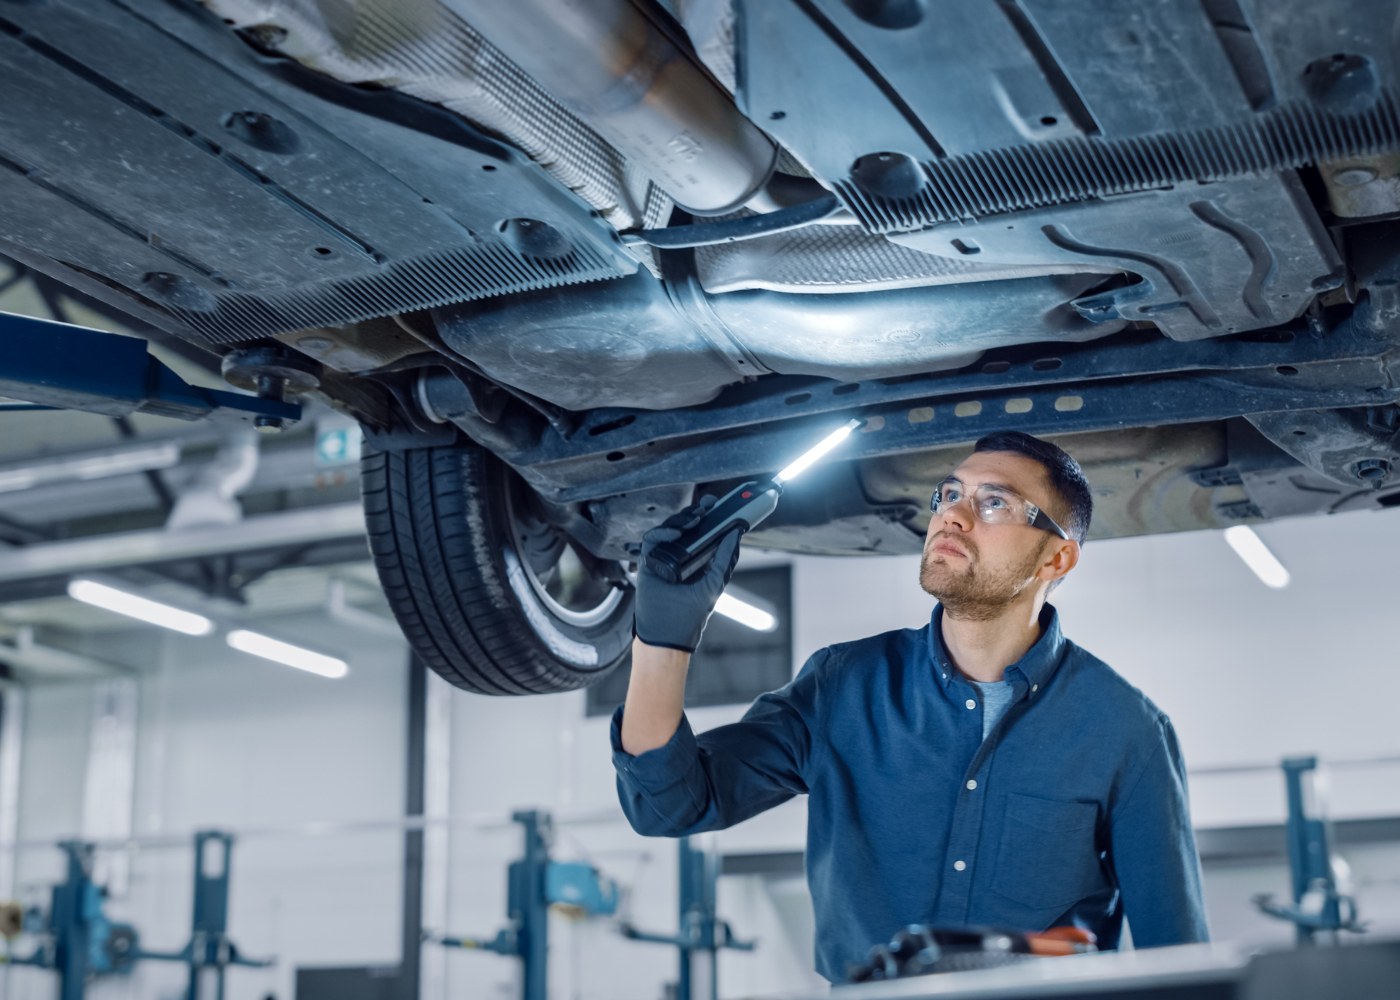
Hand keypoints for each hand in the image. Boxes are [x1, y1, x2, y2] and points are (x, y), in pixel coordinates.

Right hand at [634, 496, 742, 652]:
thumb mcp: (712, 585)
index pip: (702, 534)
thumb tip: (735, 536)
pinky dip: (662, 533)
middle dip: (696, 514)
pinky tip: (675, 535)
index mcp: (695, 563)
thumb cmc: (687, 618)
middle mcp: (678, 559)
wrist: (665, 637)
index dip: (710, 519)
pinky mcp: (647, 563)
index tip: (720, 507)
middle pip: (685, 528)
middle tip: (708, 506)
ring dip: (681, 521)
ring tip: (694, 519)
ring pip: (668, 530)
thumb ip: (724, 561)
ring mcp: (662, 560)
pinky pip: (651, 540)